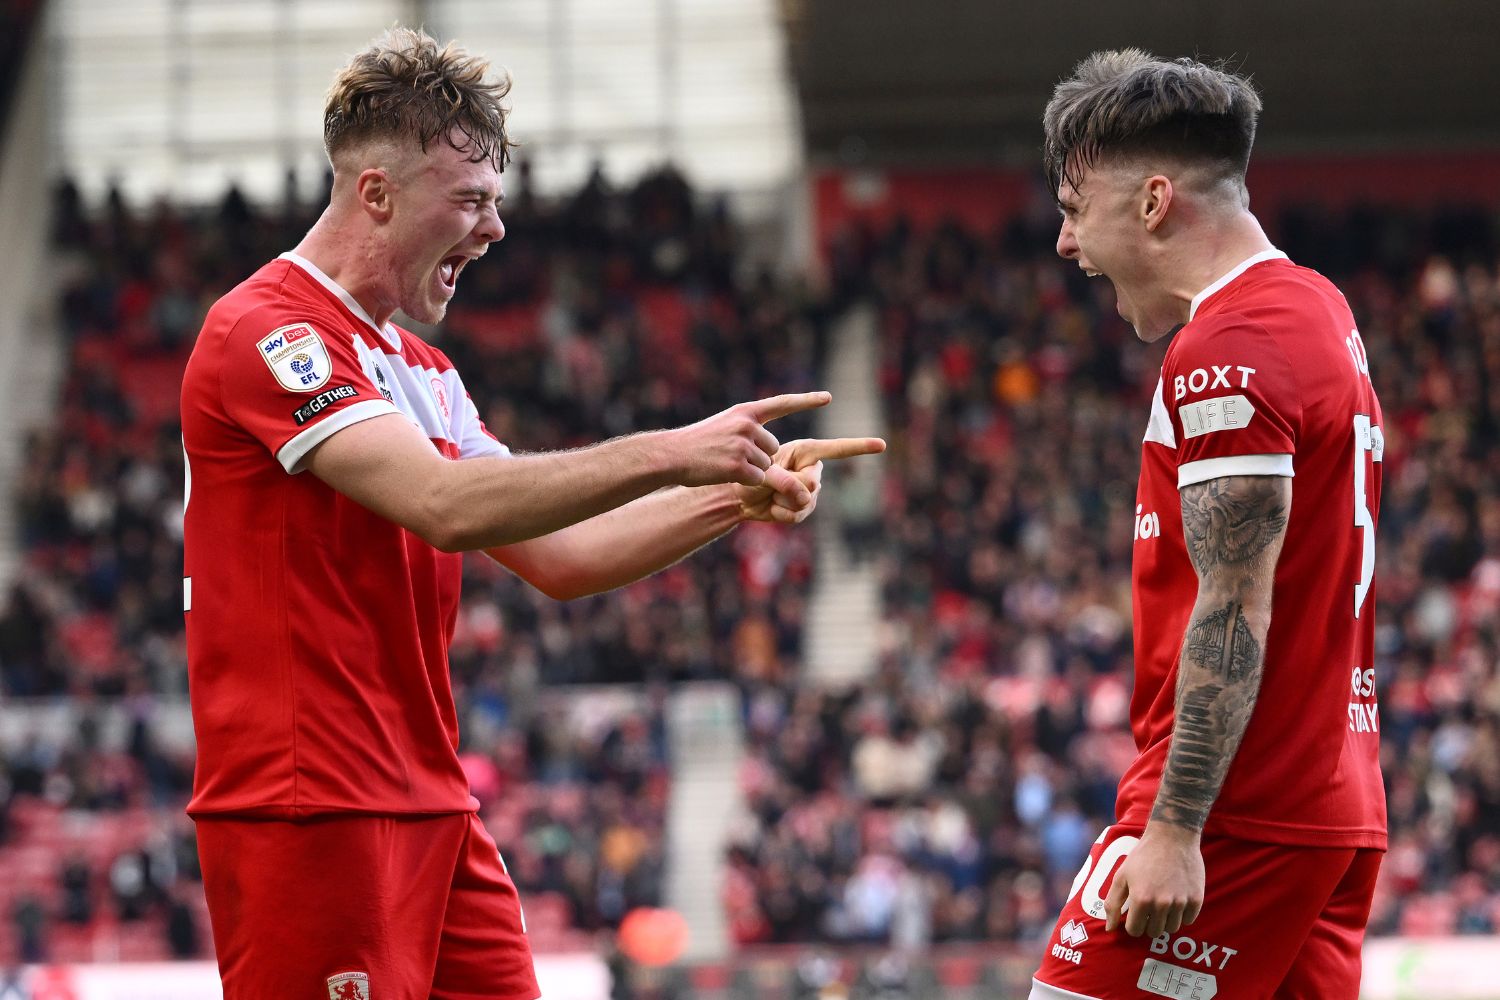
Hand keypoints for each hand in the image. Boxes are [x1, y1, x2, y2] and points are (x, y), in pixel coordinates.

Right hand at [666, 392, 833, 488]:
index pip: (782, 403)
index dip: (807, 400)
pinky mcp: (739, 466)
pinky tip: (725, 474)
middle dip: (759, 457)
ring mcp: (743, 445)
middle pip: (773, 449)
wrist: (671, 455)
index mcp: (745, 411)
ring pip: (766, 466)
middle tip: (731, 456)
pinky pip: (758, 479)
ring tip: (724, 463)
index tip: (828, 397)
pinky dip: (746, 482)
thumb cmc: (697, 443)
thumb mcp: (724, 425)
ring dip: (750, 471)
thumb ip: (748, 429)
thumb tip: (771, 446)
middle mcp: (747, 425)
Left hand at [736, 436, 885, 524]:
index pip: (836, 449)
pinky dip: (781, 514)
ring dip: (782, 502)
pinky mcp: (805, 509)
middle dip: (789, 487)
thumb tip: (806, 495)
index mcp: (805, 451)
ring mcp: (811, 491)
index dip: (859, 447)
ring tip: (770, 496)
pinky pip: (798, 516)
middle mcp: (812, 470)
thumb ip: (784, 480)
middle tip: (770, 485)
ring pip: (805, 502)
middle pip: (811, 482)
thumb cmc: (748, 476)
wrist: (739, 498)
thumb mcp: (763, 474)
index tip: (882, 445)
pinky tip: (772, 508)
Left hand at [1104, 822, 1204, 938]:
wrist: (1172, 837)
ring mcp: (1180, 902)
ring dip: (1165, 920)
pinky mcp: (1196, 899)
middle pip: (1154, 932)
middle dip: (1148, 923)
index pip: (1135, 930)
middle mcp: (1161, 904)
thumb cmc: (1143, 856)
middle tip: (1148, 909)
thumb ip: (1113, 904)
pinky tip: (1176, 900)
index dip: (1133, 924)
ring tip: (1162, 903)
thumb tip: (1110, 929)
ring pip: (1172, 928)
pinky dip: (1181, 915)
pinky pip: (1188, 920)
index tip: (1135, 915)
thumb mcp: (1121, 876)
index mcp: (1141, 899)